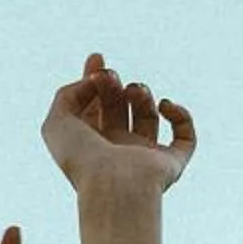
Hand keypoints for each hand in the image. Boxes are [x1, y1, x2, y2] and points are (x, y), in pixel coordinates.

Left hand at [42, 51, 195, 196]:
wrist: (112, 185)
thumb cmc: (82, 158)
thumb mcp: (57, 120)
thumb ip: (68, 94)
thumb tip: (94, 82)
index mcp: (90, 143)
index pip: (93, 106)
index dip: (95, 79)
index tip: (96, 58)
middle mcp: (117, 150)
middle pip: (118, 106)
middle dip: (113, 85)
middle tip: (109, 77)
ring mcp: (145, 157)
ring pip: (148, 115)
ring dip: (140, 94)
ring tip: (132, 92)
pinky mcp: (171, 163)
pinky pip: (185, 137)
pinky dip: (180, 114)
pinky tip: (164, 105)